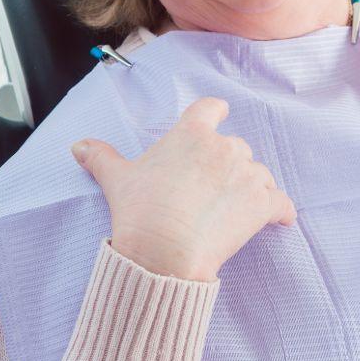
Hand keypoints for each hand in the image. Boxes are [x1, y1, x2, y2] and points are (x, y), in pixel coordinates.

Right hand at [71, 97, 296, 281]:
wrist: (164, 251)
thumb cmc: (140, 211)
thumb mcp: (117, 180)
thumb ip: (101, 158)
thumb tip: (78, 147)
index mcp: (192, 133)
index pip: (210, 108)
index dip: (215, 113)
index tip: (218, 115)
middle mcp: (224, 147)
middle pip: (235, 147)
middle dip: (226, 165)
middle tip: (209, 190)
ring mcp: (247, 174)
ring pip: (257, 173)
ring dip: (250, 187)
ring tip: (232, 210)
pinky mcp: (262, 204)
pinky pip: (281, 203)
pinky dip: (281, 211)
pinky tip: (281, 220)